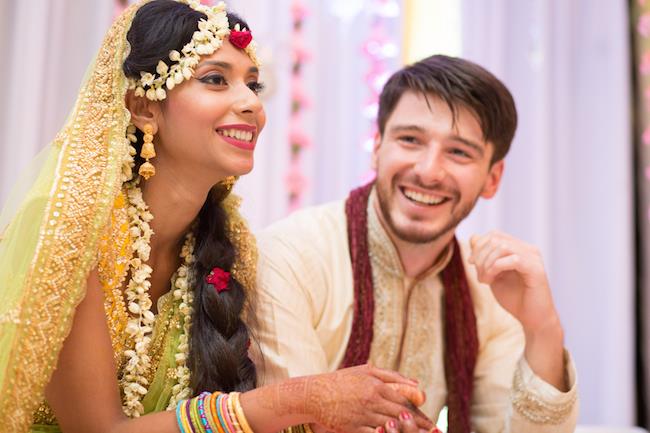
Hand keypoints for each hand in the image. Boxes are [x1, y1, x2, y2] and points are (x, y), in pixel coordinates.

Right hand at [305, 364, 433, 432]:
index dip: (420, 412)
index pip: (404, 400)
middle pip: (401, 415)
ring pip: (391, 427)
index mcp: (376, 386)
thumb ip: (392, 376)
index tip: (430, 422)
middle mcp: (371, 400)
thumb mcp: (366, 371)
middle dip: (419, 426)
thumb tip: (416, 383)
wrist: (314, 394)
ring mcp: (362, 415)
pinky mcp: (353, 428)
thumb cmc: (342, 381)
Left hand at [468, 231, 567, 389]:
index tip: (472, 263)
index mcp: (519, 248)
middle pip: (495, 238)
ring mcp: (534, 258)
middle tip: (480, 276)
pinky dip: (495, 268)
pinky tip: (491, 281)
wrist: (533, 319)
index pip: (494, 234)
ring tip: (485, 280)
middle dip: (480, 256)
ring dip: (486, 263)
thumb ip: (484, 257)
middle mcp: (528, 249)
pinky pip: (512, 259)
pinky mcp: (536, 270)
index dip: (478, 246)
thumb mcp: (493, 274)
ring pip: (502, 246)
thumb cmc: (514, 298)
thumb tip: (473, 238)